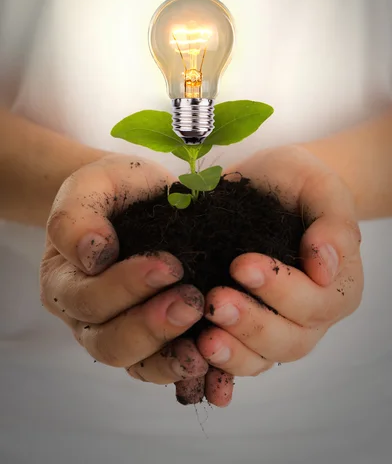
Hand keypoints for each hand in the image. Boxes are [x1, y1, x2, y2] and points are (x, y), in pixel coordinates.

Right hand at [40, 155, 207, 389]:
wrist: (140, 196)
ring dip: (170, 356)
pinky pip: (163, 368)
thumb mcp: (90, 184)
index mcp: (64, 281)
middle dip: (151, 325)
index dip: (127, 287)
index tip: (170, 264)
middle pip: (109, 342)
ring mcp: (118, 332)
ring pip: (135, 365)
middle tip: (193, 301)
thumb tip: (93, 255)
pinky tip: (212, 363)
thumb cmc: (114, 189)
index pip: (88, 298)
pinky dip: (186, 370)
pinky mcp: (151, 341)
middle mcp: (85, 317)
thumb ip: (76, 216)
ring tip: (205, 342)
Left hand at [196, 145, 363, 403]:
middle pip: (289, 339)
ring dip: (232, 352)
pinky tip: (191, 352)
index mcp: (338, 285)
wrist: (270, 183)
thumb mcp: (321, 188)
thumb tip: (325, 267)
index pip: (315, 303)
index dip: (279, 290)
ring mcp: (279, 326)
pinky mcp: (246, 328)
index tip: (241, 264)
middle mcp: (312, 315)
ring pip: (262, 358)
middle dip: (251, 324)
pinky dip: (215, 363)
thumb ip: (332, 224)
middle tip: (215, 301)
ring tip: (203, 338)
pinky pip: (236, 357)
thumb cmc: (300, 182)